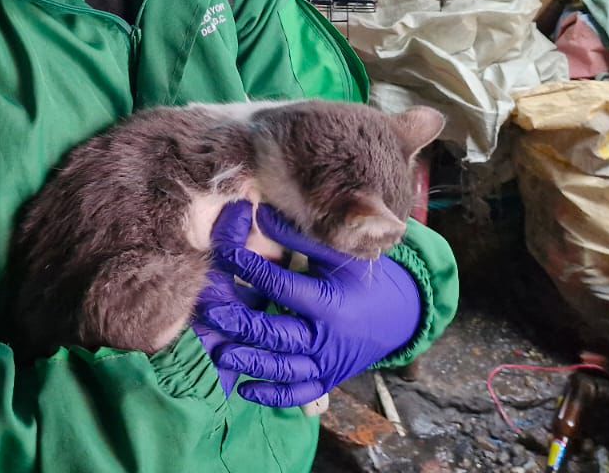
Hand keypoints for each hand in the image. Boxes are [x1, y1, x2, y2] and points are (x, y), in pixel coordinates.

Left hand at [205, 205, 421, 408]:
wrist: (398, 317)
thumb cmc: (362, 280)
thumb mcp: (338, 255)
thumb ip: (298, 237)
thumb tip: (260, 212)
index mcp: (328, 302)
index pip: (282, 285)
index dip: (251, 269)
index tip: (225, 254)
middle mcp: (324, 337)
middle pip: (276, 334)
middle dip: (240, 324)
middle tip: (209, 313)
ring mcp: (325, 363)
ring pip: (282, 368)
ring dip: (249, 362)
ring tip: (219, 353)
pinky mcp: (325, 380)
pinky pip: (297, 393)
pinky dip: (271, 395)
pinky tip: (244, 389)